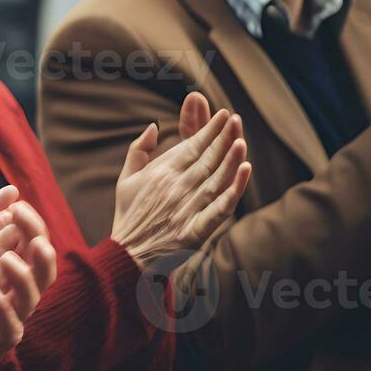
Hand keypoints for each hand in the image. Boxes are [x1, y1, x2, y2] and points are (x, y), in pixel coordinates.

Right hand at [110, 95, 251, 266]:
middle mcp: (175, 188)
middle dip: (223, 137)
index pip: (190, 146)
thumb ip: (138, 150)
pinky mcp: (196, 230)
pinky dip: (233, 190)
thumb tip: (153, 126)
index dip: (208, 130)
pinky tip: (244, 172)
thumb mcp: (125, 178)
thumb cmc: (129, 215)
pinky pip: (220, 208)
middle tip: (236, 119)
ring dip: (231, 158)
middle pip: (206, 158)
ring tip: (242, 139)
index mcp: (159, 173)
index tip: (223, 115)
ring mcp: (187, 208)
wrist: (127, 254)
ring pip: (215, 178)